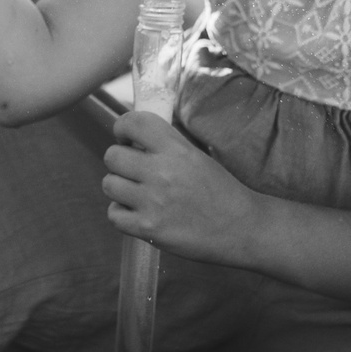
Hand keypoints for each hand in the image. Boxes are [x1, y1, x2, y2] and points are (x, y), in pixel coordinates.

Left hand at [101, 112, 265, 264]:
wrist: (241, 228)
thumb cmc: (221, 191)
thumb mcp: (197, 156)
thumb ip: (166, 144)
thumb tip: (134, 135)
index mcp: (176, 149)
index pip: (133, 122)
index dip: (122, 128)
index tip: (126, 138)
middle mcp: (161, 172)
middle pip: (112, 155)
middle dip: (119, 161)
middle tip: (133, 170)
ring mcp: (152, 202)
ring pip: (109, 184)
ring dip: (119, 188)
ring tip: (136, 193)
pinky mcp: (147, 229)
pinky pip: (113, 214)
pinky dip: (121, 214)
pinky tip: (137, 213)